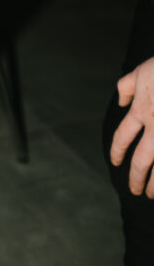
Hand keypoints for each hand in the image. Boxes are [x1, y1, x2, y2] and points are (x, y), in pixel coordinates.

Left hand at [110, 56, 153, 196]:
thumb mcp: (141, 71)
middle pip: (141, 160)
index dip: (117, 152)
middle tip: (134, 190)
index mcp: (141, 110)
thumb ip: (127, 87)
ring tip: (151, 194)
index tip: (116, 163)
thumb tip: (120, 103)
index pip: (123, 137)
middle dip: (136, 178)